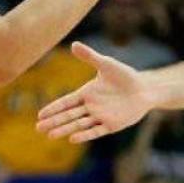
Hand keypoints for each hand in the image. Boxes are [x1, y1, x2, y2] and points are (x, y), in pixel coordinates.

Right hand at [36, 42, 155, 142]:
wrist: (145, 89)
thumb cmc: (125, 76)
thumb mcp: (106, 64)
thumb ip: (90, 56)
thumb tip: (73, 44)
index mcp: (86, 93)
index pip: (66, 102)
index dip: (53, 108)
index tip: (40, 115)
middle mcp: (91, 107)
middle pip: (68, 116)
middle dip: (54, 122)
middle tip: (38, 128)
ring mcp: (100, 117)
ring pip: (78, 125)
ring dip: (64, 129)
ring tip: (50, 135)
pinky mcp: (111, 125)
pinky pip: (96, 131)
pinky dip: (85, 135)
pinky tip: (72, 138)